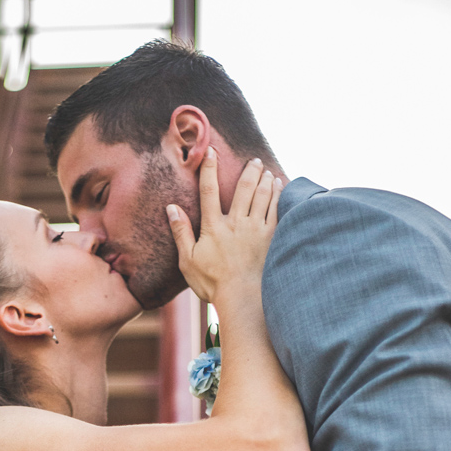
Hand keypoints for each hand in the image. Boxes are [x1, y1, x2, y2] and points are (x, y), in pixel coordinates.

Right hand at [167, 148, 280, 303]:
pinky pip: (276, 210)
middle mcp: (236, 224)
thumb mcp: (188, 261)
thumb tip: (171, 208)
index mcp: (214, 227)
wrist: (241, 299)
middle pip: (244, 188)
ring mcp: (255, 230)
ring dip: (265, 180)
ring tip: (266, 170)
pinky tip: (280, 187)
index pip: (209, 191)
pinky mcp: (269, 238)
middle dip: (249, 170)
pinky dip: (278, 196)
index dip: (208, 169)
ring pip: (262, 196)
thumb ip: (181, 232)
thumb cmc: (212, 283)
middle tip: (254, 159)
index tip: (211, 151)